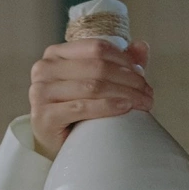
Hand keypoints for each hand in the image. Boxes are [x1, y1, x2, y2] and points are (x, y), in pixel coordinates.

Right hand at [29, 39, 152, 158]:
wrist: (56, 143)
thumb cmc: (77, 110)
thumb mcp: (97, 81)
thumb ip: (119, 63)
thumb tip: (142, 46)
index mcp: (56, 54)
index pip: (97, 48)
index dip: (124, 60)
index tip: (142, 75)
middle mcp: (44, 69)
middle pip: (98, 67)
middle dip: (129, 79)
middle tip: (148, 93)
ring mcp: (40, 92)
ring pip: (93, 86)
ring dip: (125, 93)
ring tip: (143, 103)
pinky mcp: (43, 116)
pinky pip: (82, 107)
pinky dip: (107, 107)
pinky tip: (125, 108)